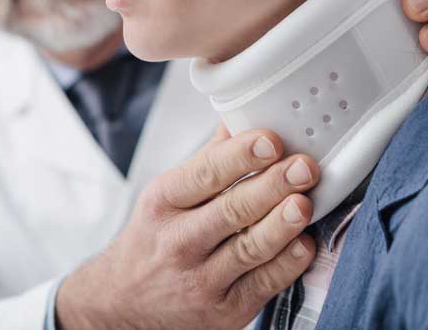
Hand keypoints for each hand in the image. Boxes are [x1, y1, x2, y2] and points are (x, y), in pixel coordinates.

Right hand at [56, 125, 319, 329]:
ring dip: (282, 225)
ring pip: (249, 248)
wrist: (122, 304)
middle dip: (272, 186)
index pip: (205, 174)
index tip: (270, 140)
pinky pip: (263, 285)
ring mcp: (201, 279)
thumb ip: (208, 159)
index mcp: (164, 201)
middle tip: (304, 167)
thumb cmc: (154, 239)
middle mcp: (179, 241)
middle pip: (232, 210)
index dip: (240, 156)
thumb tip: (241, 117)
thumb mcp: (166, 195)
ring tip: (305, 203)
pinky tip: (304, 244)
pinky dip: (287, 264)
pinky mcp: (224, 311)